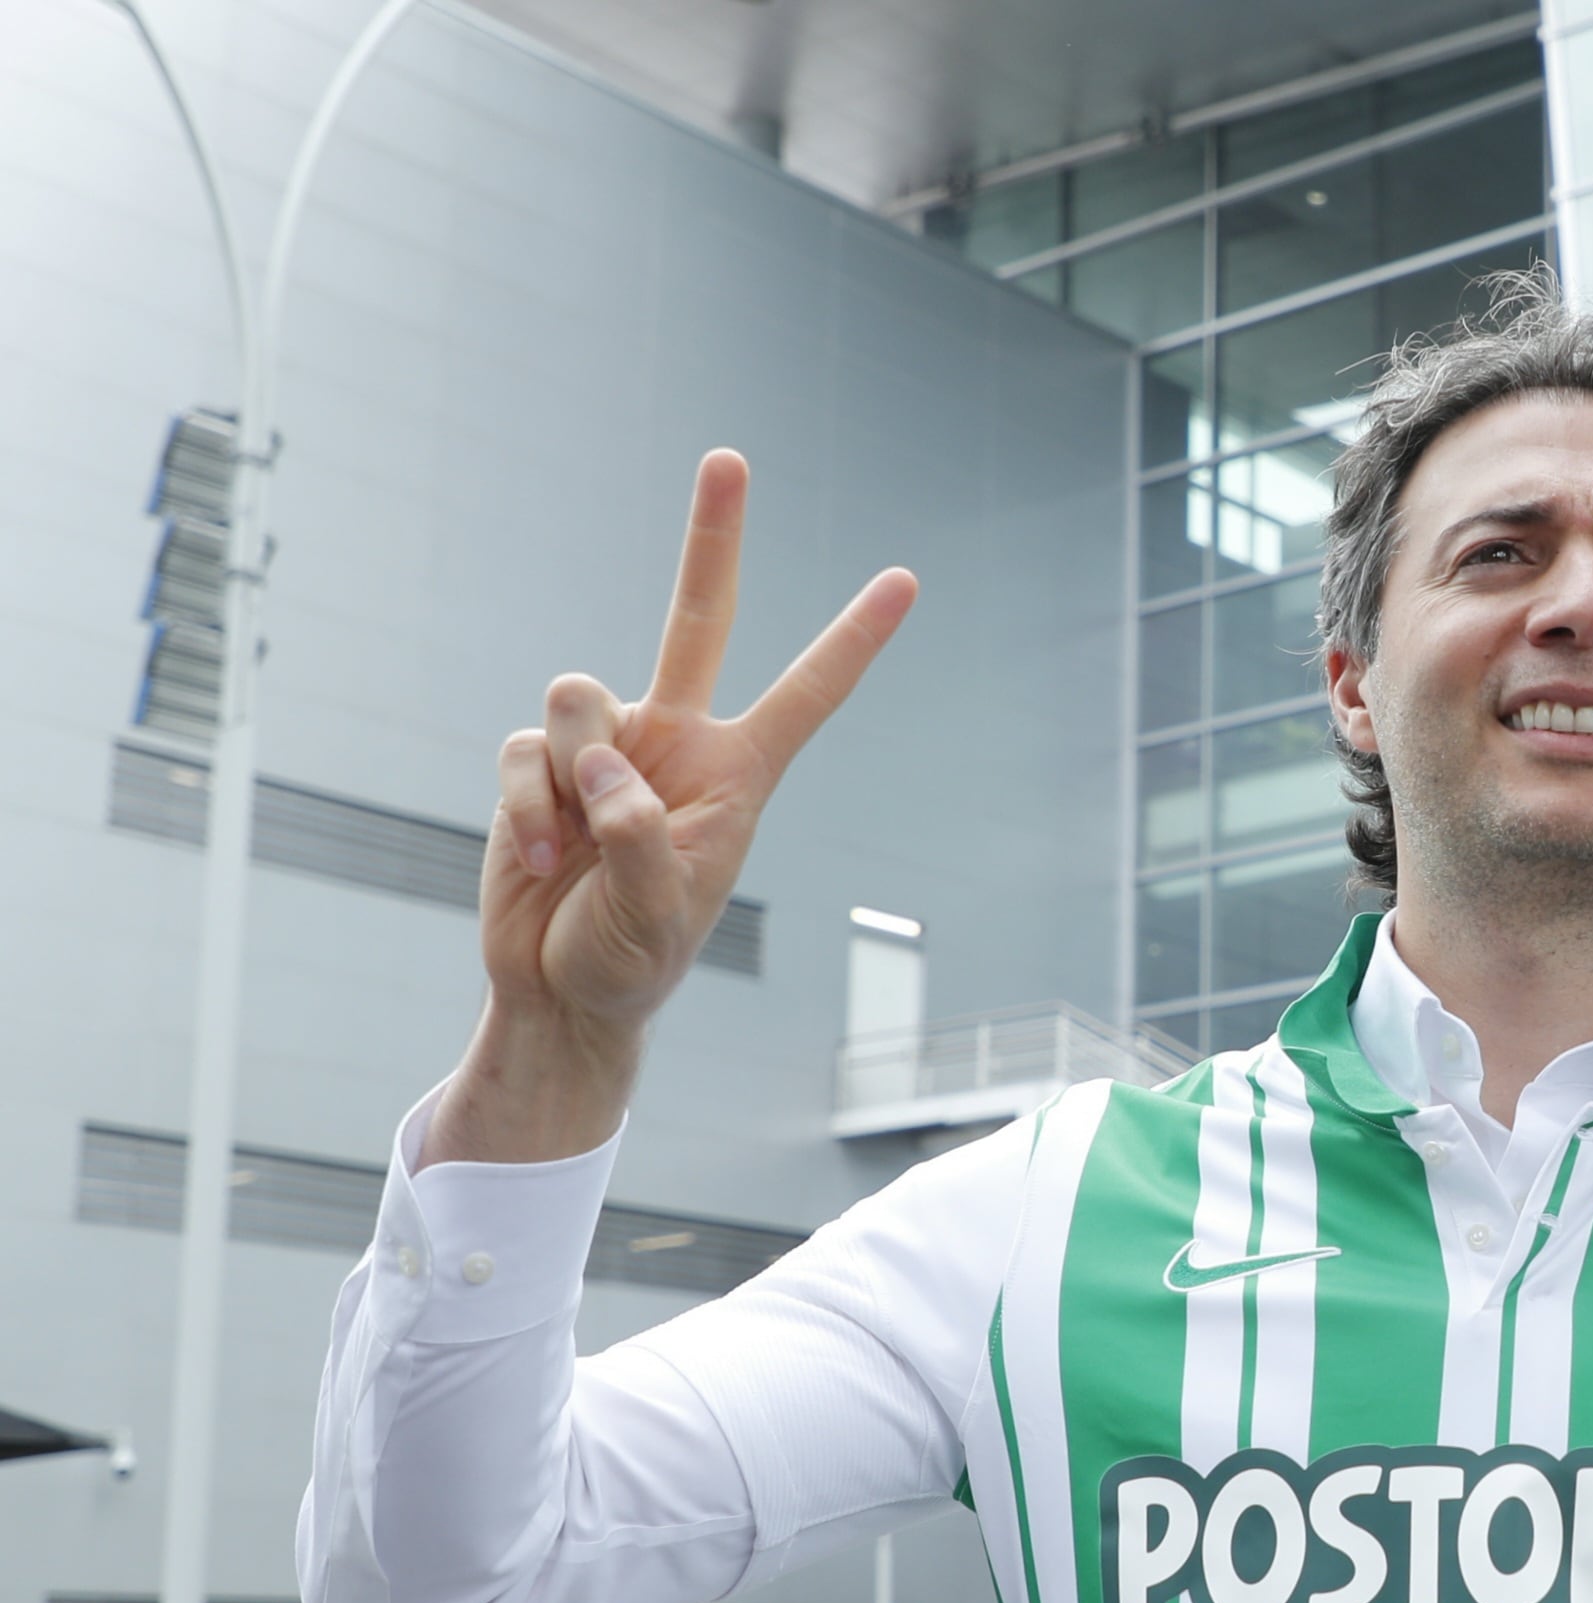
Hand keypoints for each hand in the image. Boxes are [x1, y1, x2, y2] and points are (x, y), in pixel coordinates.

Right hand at [428, 450, 913, 1165]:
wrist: (557, 997)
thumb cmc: (631, 964)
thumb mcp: (658, 917)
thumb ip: (639, 838)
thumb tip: (599, 762)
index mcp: (738, 775)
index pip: (808, 694)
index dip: (854, 638)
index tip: (907, 579)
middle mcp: (675, 742)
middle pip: (697, 617)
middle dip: (713, 537)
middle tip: (730, 458)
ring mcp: (604, 745)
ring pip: (580, 691)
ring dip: (572, 772)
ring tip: (576, 849)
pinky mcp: (540, 763)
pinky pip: (527, 751)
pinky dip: (528, 809)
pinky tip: (541, 862)